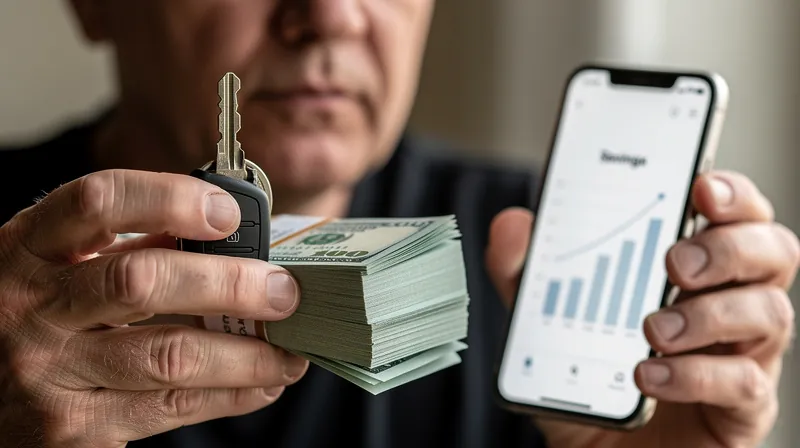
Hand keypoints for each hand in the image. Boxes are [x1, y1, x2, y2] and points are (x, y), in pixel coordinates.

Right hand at [0, 170, 308, 446]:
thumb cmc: (33, 318)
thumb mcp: (57, 268)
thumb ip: (125, 247)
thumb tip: (228, 241)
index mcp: (29, 248)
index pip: (98, 202)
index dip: (169, 199)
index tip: (229, 211)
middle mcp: (32, 306)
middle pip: (142, 280)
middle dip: (229, 284)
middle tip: (284, 291)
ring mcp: (49, 371)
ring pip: (169, 355)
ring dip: (247, 353)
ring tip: (291, 350)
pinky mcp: (71, 429)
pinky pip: (170, 408)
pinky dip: (231, 395)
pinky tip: (262, 383)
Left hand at [486, 170, 798, 447]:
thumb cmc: (593, 380)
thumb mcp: (547, 324)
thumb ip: (528, 276)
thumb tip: (512, 224)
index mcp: (694, 269)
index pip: (732, 213)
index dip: (728, 192)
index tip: (699, 185)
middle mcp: (730, 303)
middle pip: (772, 251)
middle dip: (728, 246)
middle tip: (675, 262)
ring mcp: (743, 355)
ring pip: (769, 312)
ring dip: (709, 313)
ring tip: (652, 329)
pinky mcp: (742, 408)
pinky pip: (746, 383)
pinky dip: (696, 375)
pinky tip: (651, 375)